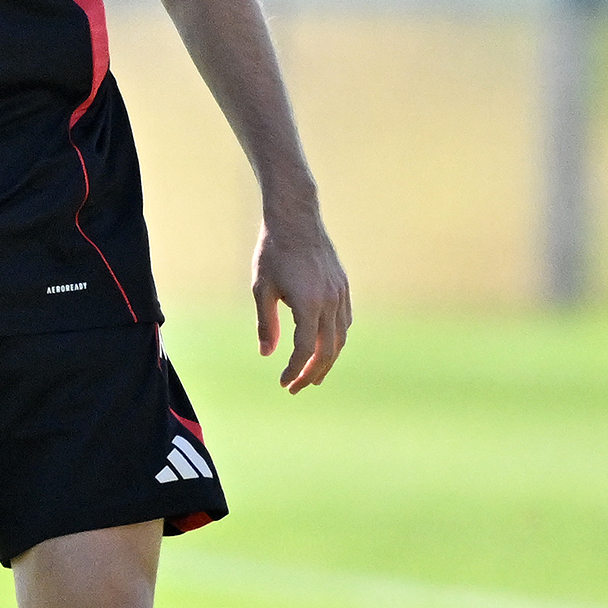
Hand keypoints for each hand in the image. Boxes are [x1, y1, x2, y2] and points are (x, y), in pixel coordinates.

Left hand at [253, 203, 351, 391]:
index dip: (294, 370)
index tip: (283, 382)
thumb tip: (267, 354)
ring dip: (327, 360)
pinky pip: (345, 321)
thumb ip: (266, 323)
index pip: (304, 349)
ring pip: (340, 338)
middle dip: (312, 373)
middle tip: (296, 388)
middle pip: (327, 350)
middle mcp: (329, 301)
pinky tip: (326, 346)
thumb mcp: (262, 288)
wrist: (296, 218)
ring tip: (314, 375)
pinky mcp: (343, 286)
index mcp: (308, 304)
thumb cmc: (274, 251)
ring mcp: (340, 294)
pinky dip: (337, 339)